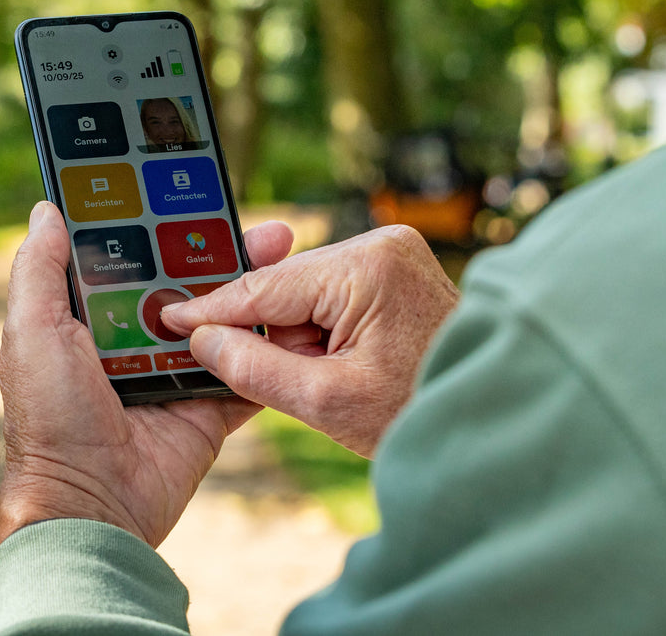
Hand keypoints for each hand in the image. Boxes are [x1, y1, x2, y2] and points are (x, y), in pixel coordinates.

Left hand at [0, 202, 294, 547]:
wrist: (90, 506)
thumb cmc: (48, 420)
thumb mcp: (31, 334)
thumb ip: (39, 272)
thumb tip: (46, 209)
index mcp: (92, 319)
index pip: (135, 258)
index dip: (165, 226)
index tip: (197, 192)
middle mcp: (136, 340)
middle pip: (190, 284)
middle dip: (227, 254)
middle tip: (266, 228)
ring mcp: (176, 373)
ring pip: (225, 321)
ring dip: (259, 294)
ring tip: (294, 260)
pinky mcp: (209, 408)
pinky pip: (247, 373)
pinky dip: (274, 352)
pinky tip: (303, 320)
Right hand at [160, 226, 459, 457]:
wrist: (497, 422)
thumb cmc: (421, 414)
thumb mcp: (327, 402)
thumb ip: (256, 368)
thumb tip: (203, 340)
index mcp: (367, 265)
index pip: (266, 286)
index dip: (212, 309)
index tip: (168, 317)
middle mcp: (382, 243)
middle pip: (285, 286)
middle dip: (270, 333)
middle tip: (267, 374)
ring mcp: (395, 254)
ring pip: (307, 293)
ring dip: (300, 337)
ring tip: (332, 382)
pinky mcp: (400, 272)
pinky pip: (335, 296)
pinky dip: (323, 331)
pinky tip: (339, 366)